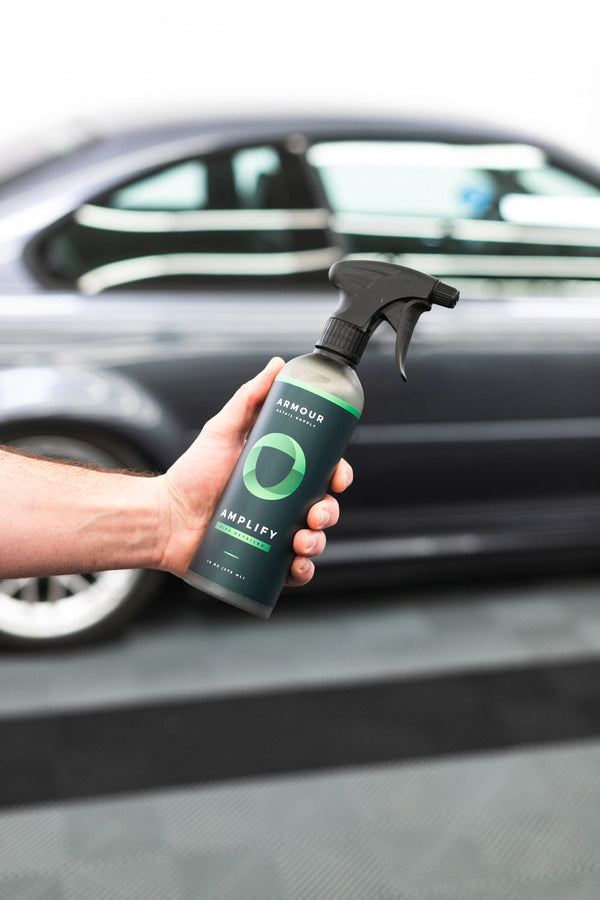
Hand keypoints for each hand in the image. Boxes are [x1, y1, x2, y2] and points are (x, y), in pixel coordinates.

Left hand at [156, 357, 352, 583]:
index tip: (338, 477)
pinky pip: (294, 571)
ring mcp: (275, 535)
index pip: (322, 474)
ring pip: (314, 540)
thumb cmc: (192, 474)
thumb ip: (249, 398)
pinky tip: (297, 565)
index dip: (338, 475)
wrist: (164, 518)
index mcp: (282, 475)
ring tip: (302, 541)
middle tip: (316, 513)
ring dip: (319, 542)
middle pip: (324, 508)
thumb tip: (277, 365)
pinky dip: (303, 571)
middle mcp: (283, 505)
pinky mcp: (264, 563)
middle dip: (330, 512)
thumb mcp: (223, 430)